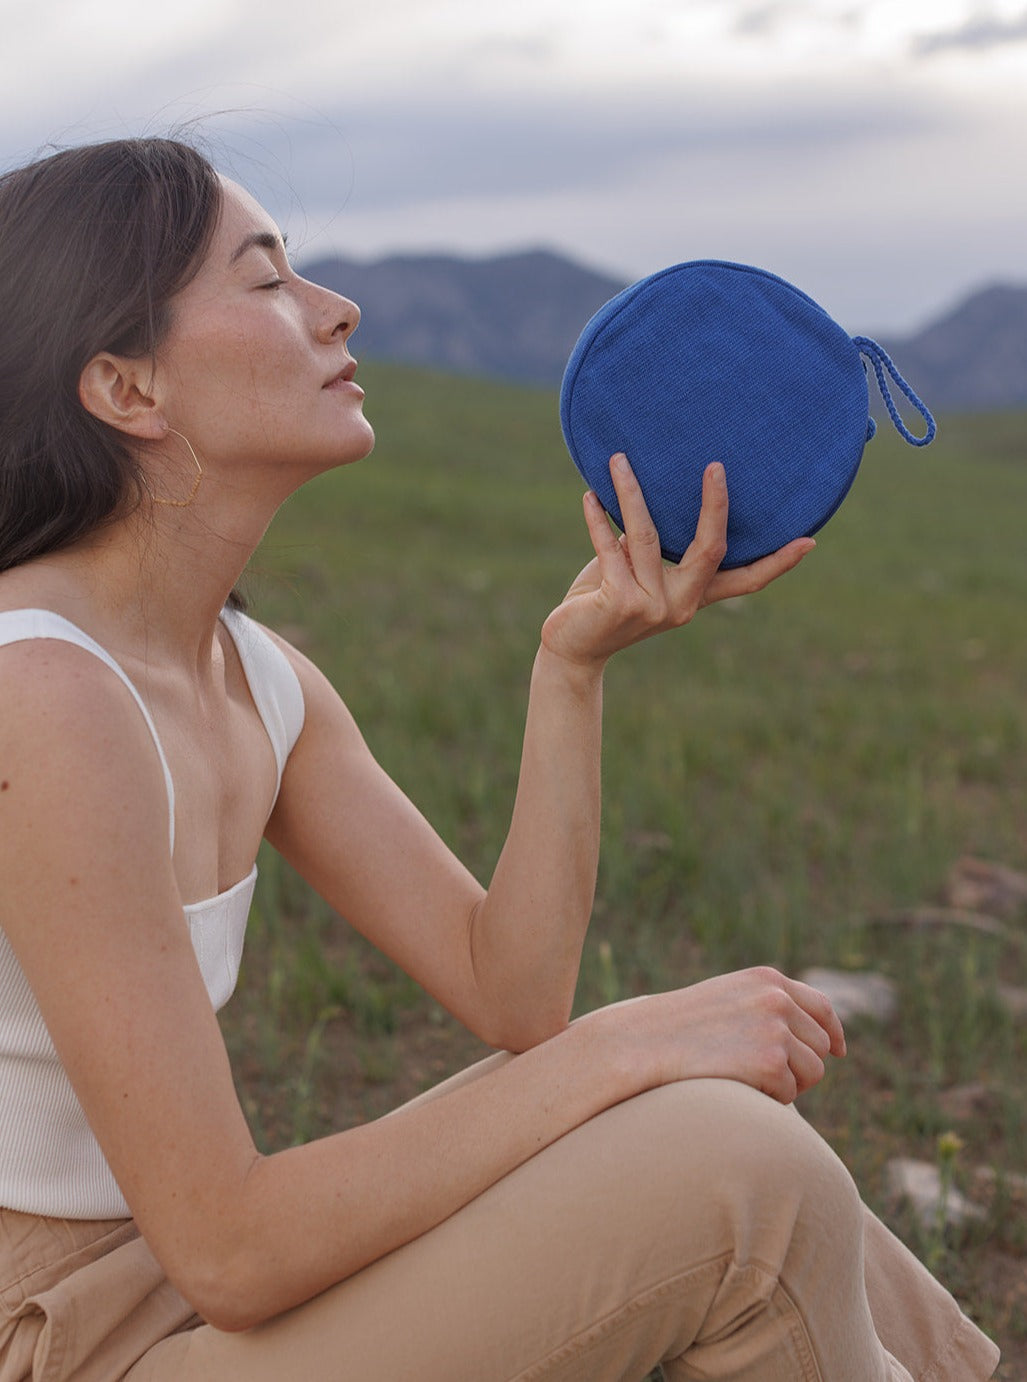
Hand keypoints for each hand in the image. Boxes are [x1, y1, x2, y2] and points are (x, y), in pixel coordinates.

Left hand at [541, 454, 814, 669]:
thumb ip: (649, 545)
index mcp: (694, 597)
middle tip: (716, 466)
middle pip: (711, 549)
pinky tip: (590, 494)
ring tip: (619, 459)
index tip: (810, 541)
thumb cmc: (602, 601)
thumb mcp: (635, 572)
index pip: (746, 580)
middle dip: (715, 506)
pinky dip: (597, 518)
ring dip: (631, 493)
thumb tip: (650, 496)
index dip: (779, 562)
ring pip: (647, 536)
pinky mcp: (620, 603)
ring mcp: (653, 606)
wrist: (572, 648)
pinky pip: (610, 548)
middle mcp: (681, 604)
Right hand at [599, 966, 846, 1104]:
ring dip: (787, 1084)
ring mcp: (776, 1030)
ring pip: (812, 1074)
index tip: (839, 1051)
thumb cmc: (679, 1028)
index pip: (821, 1007)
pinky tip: (736, 1085)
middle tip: (761, 1073)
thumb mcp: (727, 1000)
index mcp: (767, 979)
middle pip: (821, 1047)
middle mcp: (777, 999)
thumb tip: (812, 1038)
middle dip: (800, 1065)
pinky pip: (789, 1095)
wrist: (643, 1044)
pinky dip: (768, 1099)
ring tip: (743, 1076)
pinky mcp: (771, 1063)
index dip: (833, 1033)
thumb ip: (767, 1006)